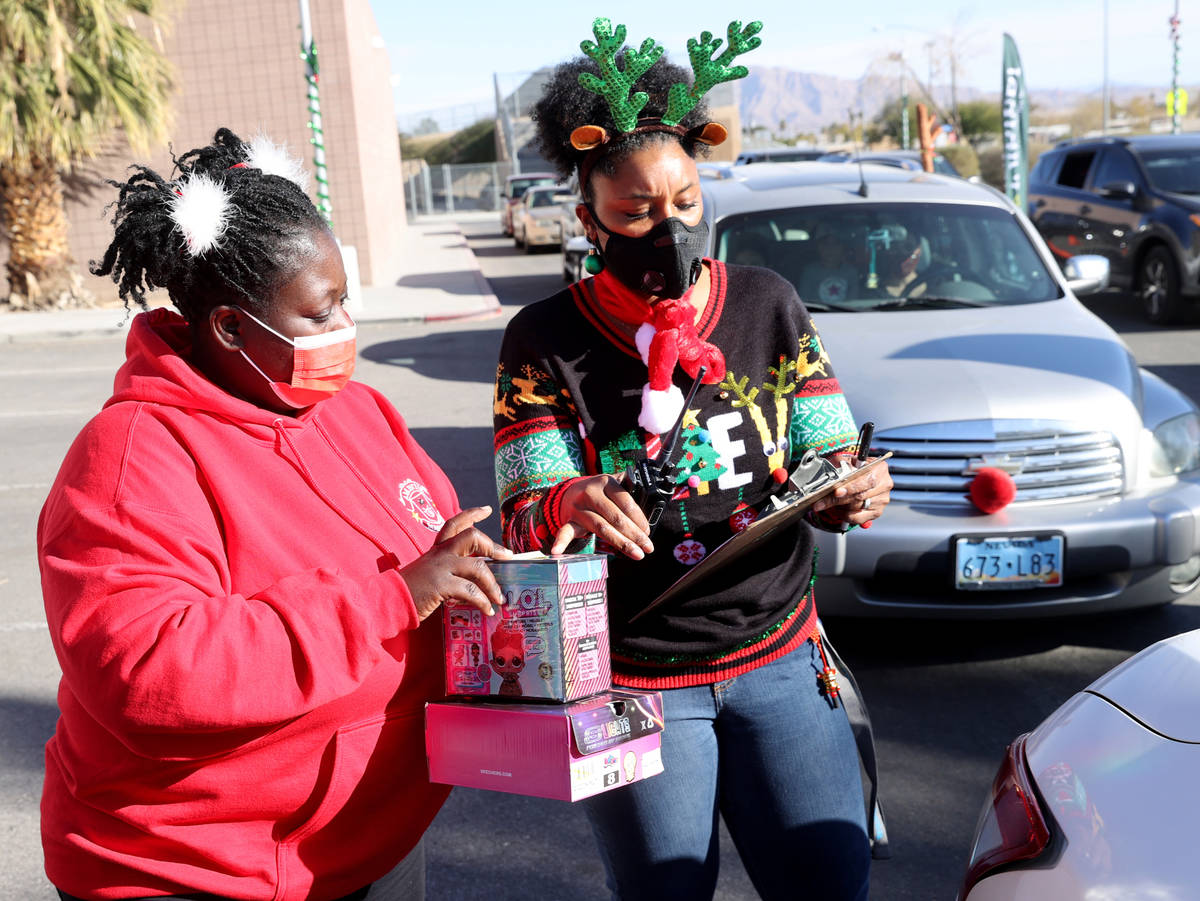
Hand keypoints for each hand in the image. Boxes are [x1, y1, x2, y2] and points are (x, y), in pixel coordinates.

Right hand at [399, 506, 512, 620]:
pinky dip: (483, 602)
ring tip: (499, 598)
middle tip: (506, 557)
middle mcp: (440, 553)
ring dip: (493, 584)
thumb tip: (474, 584)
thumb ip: (449, 573)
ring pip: (477, 567)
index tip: (486, 509)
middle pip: (472, 537)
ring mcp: (440, 567)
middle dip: (493, 546)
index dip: (472, 514)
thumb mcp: (429, 574)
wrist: (387, 601)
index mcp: (436, 549)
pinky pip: (471, 591)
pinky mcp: (440, 585)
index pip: (454, 524)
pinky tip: (487, 610)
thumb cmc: (410, 591)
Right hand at [551, 475, 654, 559]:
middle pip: (616, 517)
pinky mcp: (570, 519)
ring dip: (621, 543)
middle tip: (648, 547)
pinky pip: (565, 531)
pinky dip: (561, 541)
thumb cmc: (599, 491)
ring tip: (637, 554)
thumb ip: (630, 488)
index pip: (626, 502)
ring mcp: (579, 507)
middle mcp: (591, 493)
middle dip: (635, 534)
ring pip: (601, 527)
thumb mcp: (614, 483)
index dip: (639, 518)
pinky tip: (557, 552)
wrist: (569, 491)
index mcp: (606, 481)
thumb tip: (651, 501)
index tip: (647, 531)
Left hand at [810, 457, 892, 526]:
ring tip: (827, 503)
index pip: (866, 480)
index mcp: (880, 469)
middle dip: (838, 499)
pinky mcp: (877, 512)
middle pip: (860, 496)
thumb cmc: (854, 468)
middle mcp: (884, 485)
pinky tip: (837, 509)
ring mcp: (882, 500)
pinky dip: (845, 515)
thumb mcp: (847, 461)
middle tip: (822, 502)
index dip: (851, 487)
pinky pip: (858, 518)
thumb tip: (831, 474)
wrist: (860, 476)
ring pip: (857, 508)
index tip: (836, 491)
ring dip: (839, 507)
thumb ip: (840, 465)